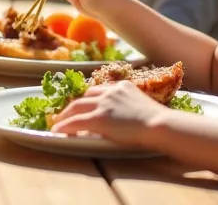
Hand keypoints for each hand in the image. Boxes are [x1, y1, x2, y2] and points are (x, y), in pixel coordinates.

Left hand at [50, 80, 166, 146]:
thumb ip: (130, 109)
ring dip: (65, 114)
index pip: (99, 90)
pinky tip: (57, 130)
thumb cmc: (159, 122)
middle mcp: (110, 91)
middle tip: (66, 112)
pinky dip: (64, 125)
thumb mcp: (143, 108)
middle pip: (85, 96)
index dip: (89, 98)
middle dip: (74, 104)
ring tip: (58, 121)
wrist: (160, 125)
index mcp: (123, 86)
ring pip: (77, 106)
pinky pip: (75, 121)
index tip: (83, 104)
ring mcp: (104, 104)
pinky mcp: (99, 118)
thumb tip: (121, 119)